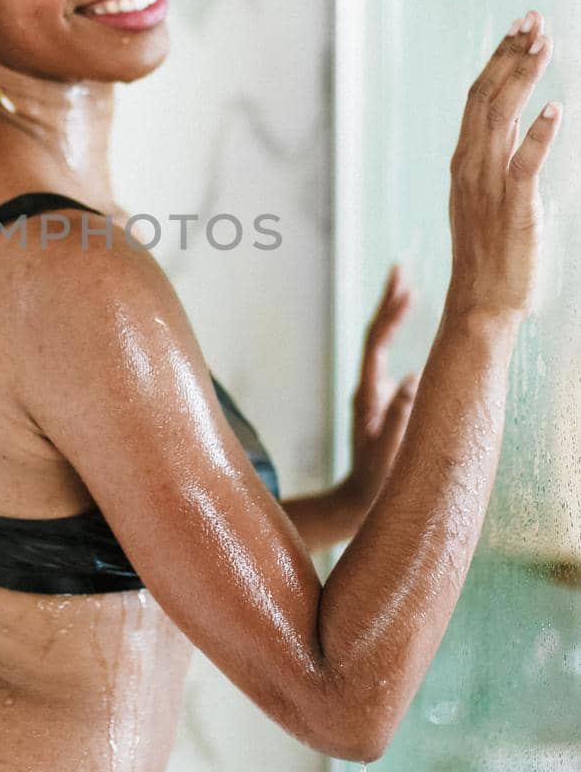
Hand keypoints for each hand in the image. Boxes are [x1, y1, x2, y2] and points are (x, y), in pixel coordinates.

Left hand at [344, 264, 420, 516]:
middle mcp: (366, 387)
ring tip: (403, 287)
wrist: (357, 501)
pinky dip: (393, 336)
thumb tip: (414, 378)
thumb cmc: (376, 480)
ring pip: (378, 345)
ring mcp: (371, 392)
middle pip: (375, 336)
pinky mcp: (378, 400)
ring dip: (390, 315)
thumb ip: (400, 415)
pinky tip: (401, 324)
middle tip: (399, 270)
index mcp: (368, 393)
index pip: (377, 343)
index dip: (391, 314)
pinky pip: (384, 358)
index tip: (405, 287)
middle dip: (388, 303)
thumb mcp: (390, 449)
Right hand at [446, 9, 561, 323]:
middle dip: (511, 55)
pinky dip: (540, 135)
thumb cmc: (488, 252)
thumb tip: (519, 120)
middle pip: (487, 97)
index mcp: (464, 159)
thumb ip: (497, 156)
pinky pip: (524, 165)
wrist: (481, 301)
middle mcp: (471, 165)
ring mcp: (488, 186)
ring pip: (503, 119)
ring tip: (544, 45)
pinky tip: (556, 109)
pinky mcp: (513, 208)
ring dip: (524, 79)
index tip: (520, 26)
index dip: (499, 57)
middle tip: (534, 20)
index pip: (478, 95)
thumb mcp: (485, 195)